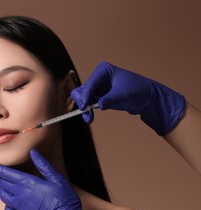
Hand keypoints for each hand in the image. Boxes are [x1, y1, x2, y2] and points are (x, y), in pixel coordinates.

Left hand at [0, 150, 94, 209]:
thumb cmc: (64, 200)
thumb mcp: (57, 179)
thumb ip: (43, 165)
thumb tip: (34, 152)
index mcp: (28, 182)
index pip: (5, 173)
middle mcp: (20, 194)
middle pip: (2, 183)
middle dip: (1, 177)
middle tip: (5, 174)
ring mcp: (19, 207)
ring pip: (3, 196)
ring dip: (3, 189)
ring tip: (8, 185)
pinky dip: (8, 204)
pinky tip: (14, 202)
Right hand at [71, 62, 185, 134]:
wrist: (147, 98)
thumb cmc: (137, 90)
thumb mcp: (122, 94)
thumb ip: (109, 99)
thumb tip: (98, 105)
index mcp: (103, 70)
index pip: (89, 84)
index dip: (85, 95)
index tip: (84, 106)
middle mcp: (98, 78)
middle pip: (82, 90)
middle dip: (82, 102)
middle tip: (86, 112)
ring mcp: (98, 88)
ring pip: (83, 98)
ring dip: (84, 108)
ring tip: (89, 119)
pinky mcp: (100, 97)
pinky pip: (89, 104)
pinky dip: (88, 111)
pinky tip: (90, 118)